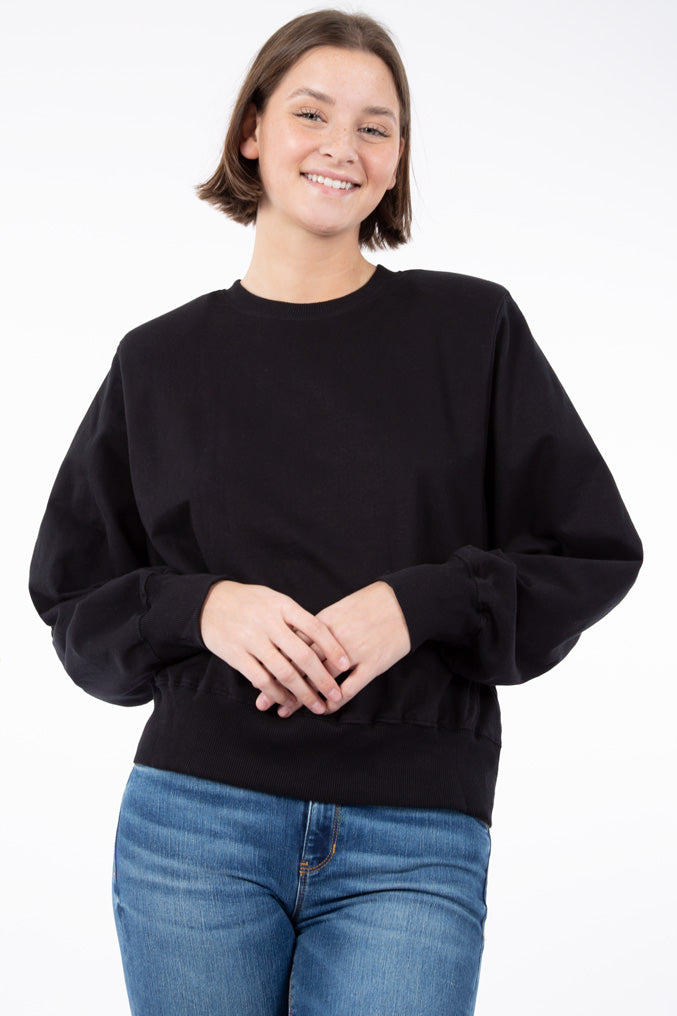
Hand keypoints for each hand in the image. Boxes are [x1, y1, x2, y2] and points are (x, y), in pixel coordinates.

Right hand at [200, 581, 350, 714]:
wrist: (210, 603)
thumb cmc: (249, 602)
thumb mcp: (274, 600)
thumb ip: (296, 617)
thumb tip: (324, 638)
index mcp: (283, 606)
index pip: (315, 628)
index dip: (333, 648)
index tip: (346, 664)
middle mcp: (269, 623)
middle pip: (303, 655)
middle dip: (323, 679)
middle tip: (335, 695)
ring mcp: (252, 640)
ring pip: (284, 672)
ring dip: (303, 692)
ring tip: (316, 705)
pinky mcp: (236, 655)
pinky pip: (261, 679)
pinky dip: (277, 694)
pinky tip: (287, 702)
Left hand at [255, 581, 410, 717]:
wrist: (404, 602)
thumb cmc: (370, 604)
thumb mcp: (339, 609)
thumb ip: (316, 626)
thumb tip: (293, 639)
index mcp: (323, 622)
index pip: (291, 645)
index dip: (273, 663)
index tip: (256, 675)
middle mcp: (334, 639)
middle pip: (300, 665)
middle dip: (279, 684)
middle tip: (261, 702)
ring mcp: (354, 653)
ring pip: (321, 679)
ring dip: (302, 697)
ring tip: (286, 710)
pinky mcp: (373, 664)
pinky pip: (351, 687)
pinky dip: (335, 701)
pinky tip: (324, 710)